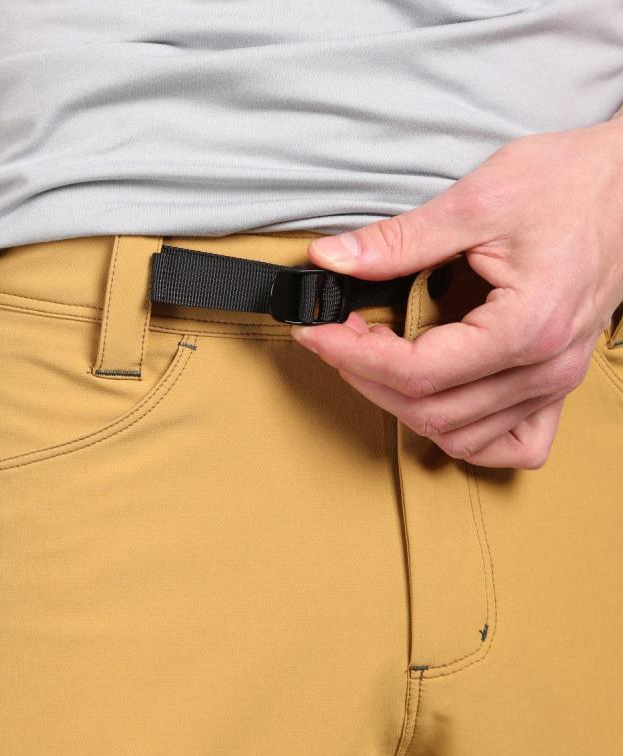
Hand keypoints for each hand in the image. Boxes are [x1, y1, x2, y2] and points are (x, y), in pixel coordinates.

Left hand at [291, 116, 622, 468]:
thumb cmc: (569, 183)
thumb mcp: (477, 201)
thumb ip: (399, 241)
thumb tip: (332, 261)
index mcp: (526, 326)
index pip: (418, 372)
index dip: (352, 356)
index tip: (315, 333)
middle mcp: (544, 368)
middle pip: (431, 411)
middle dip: (367, 378)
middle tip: (336, 338)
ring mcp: (555, 382)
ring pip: (462, 435)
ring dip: (405, 405)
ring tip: (375, 361)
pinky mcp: (558, 381)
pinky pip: (513, 443)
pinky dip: (468, 434)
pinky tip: (442, 401)